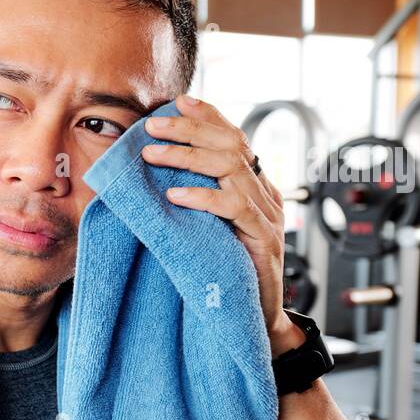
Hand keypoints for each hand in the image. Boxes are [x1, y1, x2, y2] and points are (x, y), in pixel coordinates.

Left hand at [141, 94, 302, 355]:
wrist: (254, 319)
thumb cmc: (227, 274)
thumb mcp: (208, 229)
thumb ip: (196, 200)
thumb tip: (158, 177)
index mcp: (253, 187)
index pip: (234, 139)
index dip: (209, 116)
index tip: (179, 100)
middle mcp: (264, 195)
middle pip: (232, 145)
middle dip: (190, 130)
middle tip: (152, 126)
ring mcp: (267, 217)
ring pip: (231, 169)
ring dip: (187, 157)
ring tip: (152, 154)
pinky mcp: (263, 241)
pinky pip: (233, 209)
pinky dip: (203, 197)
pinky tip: (176, 195)